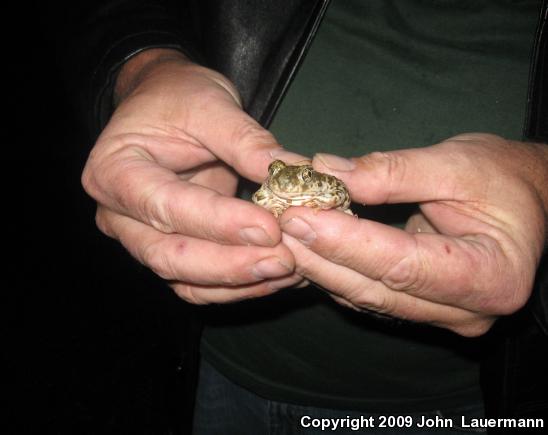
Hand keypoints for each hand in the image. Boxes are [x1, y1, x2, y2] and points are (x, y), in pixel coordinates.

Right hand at [82, 49, 304, 303]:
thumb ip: (247, 142)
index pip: (165, 206)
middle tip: (285, 259)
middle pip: (169, 256)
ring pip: (185, 279)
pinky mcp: (170, 252)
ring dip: (238, 281)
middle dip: (230, 264)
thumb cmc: (177, 98)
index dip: (218, 222)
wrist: (163, 106)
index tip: (270, 227)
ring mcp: (141, 239)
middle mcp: (119, 215)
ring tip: (289, 270)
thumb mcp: (210, 104)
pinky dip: (237, 287)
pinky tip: (276, 277)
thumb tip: (298, 175)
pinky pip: (199, 284)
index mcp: (114, 172)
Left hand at [280, 133, 547, 335]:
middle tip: (276, 224)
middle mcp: (468, 310)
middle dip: (320, 256)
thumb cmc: (502, 178)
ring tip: (281, 233)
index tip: (298, 215)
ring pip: (367, 297)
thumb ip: (391, 171)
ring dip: (320, 266)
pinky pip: (369, 294)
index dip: (345, 240)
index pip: (402, 263)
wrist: (527, 200)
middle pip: (377, 288)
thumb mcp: (456, 163)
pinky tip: (307, 248)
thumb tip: (324, 170)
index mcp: (491, 275)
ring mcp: (443, 316)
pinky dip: (335, 271)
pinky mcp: (421, 309)